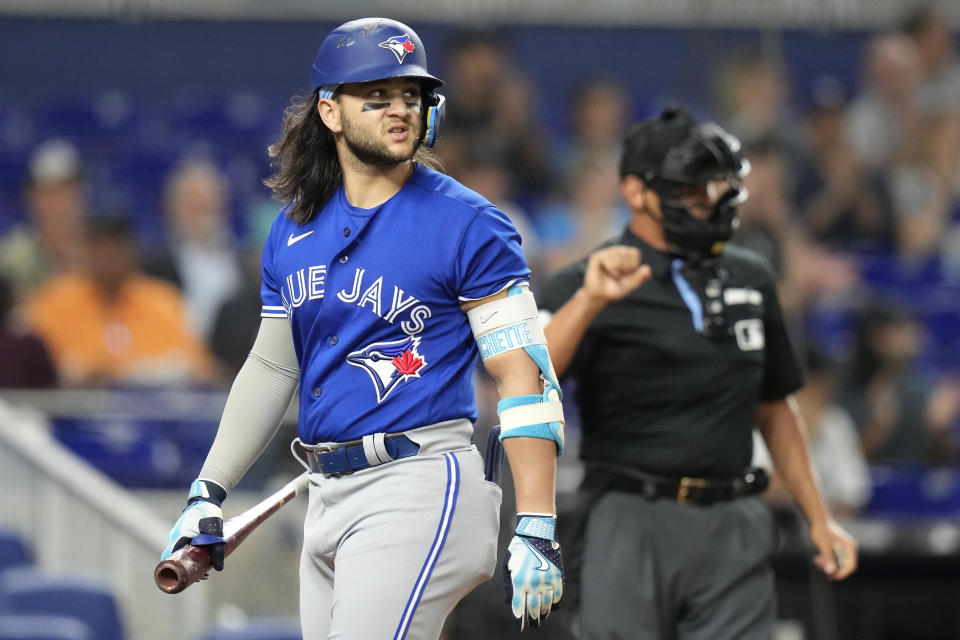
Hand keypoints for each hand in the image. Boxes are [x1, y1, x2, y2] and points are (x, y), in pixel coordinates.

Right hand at [161, 480, 225, 571]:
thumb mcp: (214, 534)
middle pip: (175, 558)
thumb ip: (217, 551)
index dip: (178, 572)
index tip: (191, 578)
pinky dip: (190, 551)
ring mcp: (177, 533)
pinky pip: (183, 545)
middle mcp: (174, 537)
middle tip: (201, 575)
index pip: (171, 561)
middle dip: (186, 568)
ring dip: (189, 560)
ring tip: (204, 566)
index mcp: (178, 539)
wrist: (206, 498)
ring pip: (179, 551)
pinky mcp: (182, 531)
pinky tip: (202, 554)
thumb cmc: (208, 515)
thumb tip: (218, 569)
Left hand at [503, 515, 563, 629]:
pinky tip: (552, 607)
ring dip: (544, 614)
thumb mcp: (509, 566)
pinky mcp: (557, 577)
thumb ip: (509, 585)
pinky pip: (558, 596)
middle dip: (532, 620)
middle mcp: (534, 584)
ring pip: (547, 605)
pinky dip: (555, 604)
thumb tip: (510, 601)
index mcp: (519, 582)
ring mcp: (547, 581)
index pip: (519, 607)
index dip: (519, 620)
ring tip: (542, 618)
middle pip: (533, 609)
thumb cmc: (520, 549)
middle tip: (533, 625)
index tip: (519, 627)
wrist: (537, 534)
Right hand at [582, 246, 651, 305]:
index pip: (635, 253)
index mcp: (627, 255)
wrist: (599, 295)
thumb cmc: (615, 289)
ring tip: (612, 274)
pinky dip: (609, 268)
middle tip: (618, 275)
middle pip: (627, 254)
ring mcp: (606, 253)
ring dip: (616, 269)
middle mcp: (617, 251)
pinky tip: (605, 271)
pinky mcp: (597, 256)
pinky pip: (607, 259)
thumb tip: (647, 269)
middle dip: (624, 268)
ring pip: (617, 256)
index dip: (632, 266)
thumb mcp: (630, 285)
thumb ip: (639, 278)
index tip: (626, 273)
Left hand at [809, 518, 857, 580]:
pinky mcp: (837, 551)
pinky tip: (817, 558)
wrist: (817, 520)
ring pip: (837, 565)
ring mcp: (843, 550)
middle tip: (819, 564)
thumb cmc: (821, 531)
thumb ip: (828, 558)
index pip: (851, 566)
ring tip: (816, 560)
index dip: (842, 574)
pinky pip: (833, 561)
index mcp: (850, 548)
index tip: (831, 577)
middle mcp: (849, 550)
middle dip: (832, 568)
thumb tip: (831, 572)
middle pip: (843, 567)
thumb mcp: (823, 545)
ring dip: (827, 565)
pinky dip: (826, 561)